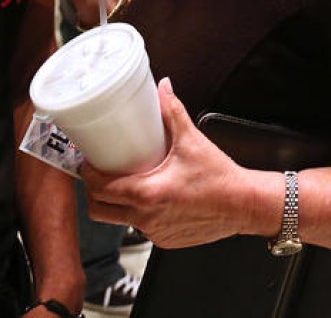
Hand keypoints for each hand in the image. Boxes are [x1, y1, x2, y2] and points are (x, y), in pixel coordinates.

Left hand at [82, 79, 271, 248]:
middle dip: (93, 193)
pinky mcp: (165, 240)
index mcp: (147, 194)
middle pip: (100, 211)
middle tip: (97, 173)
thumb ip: (173, 111)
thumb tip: (163, 89)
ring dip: (115, 203)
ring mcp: (154, 232)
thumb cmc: (220, 178)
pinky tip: (149, 196)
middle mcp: (146, 218)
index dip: (88, 175)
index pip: (100, 190)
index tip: (87, 161)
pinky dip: (138, 213)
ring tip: (122, 181)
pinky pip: (140, 227)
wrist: (243, 204)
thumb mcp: (192, 140)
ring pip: (120, 220)